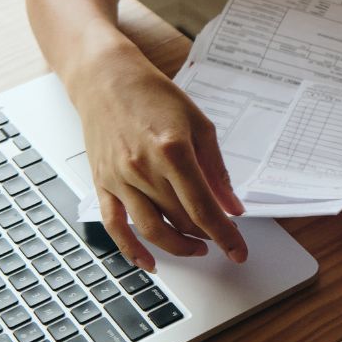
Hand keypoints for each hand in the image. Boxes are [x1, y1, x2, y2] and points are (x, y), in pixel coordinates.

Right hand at [71, 49, 246, 270]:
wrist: (105, 78)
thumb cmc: (153, 96)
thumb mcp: (199, 125)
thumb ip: (217, 170)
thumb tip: (232, 207)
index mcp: (173, 151)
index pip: (204, 208)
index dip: (225, 236)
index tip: (239, 252)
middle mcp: (144, 168)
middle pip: (181, 220)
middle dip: (207, 236)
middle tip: (222, 238)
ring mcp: (120, 178)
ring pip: (152, 229)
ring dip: (178, 247)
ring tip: (196, 248)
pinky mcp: (102, 183)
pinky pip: (115, 226)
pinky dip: (131, 250)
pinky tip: (149, 263)